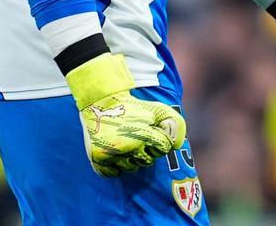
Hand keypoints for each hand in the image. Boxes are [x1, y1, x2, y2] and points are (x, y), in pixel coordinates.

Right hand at [66, 53, 186, 176]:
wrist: (102, 101)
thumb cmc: (133, 106)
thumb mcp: (157, 109)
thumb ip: (174, 123)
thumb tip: (177, 145)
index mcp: (144, 133)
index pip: (164, 148)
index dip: (160, 140)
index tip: (152, 132)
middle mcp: (128, 146)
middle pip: (148, 161)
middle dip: (147, 151)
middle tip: (138, 138)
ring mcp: (112, 153)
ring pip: (131, 168)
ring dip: (132, 159)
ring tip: (127, 144)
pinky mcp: (98, 158)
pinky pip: (112, 173)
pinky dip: (115, 167)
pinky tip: (115, 153)